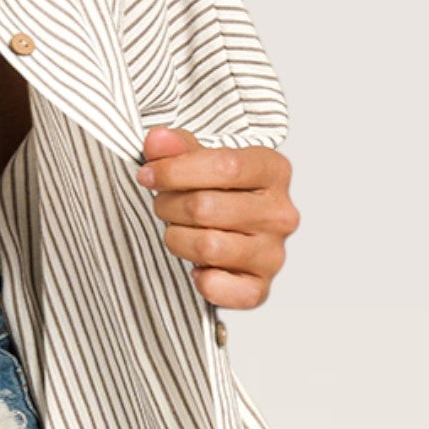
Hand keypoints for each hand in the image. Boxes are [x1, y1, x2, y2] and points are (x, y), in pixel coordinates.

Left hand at [133, 126, 298, 309]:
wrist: (236, 235)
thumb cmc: (219, 193)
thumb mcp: (201, 161)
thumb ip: (178, 148)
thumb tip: (157, 140)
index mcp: (273, 171)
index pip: (224, 166)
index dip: (175, 170)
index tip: (148, 174)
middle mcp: (280, 213)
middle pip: (206, 207)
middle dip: (169, 205)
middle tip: (163, 204)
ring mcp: (273, 253)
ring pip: (207, 246)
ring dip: (177, 239)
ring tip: (178, 231)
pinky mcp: (259, 288)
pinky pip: (218, 288)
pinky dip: (199, 279)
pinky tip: (199, 266)